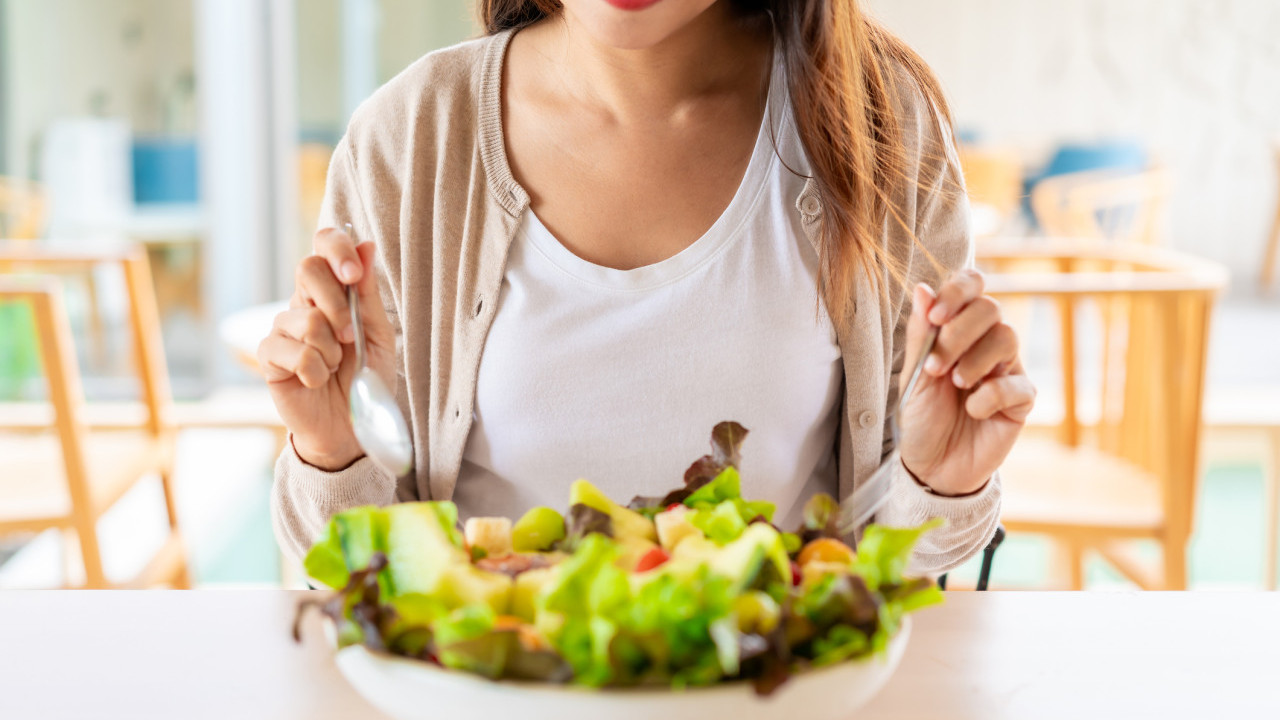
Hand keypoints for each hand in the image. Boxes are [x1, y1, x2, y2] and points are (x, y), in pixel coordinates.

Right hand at [257, 227, 396, 470]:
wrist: (352, 426)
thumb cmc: (366, 379)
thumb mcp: (378, 335)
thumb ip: (368, 294)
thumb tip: (366, 245)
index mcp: (331, 291)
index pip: (323, 245)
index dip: (336, 248)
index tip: (353, 273)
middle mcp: (303, 303)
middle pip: (307, 267)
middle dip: (337, 303)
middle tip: (351, 337)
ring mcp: (282, 328)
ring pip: (306, 318)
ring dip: (331, 349)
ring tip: (335, 366)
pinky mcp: (268, 357)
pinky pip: (293, 351)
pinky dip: (315, 370)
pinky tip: (317, 381)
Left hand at [897, 269, 1034, 495]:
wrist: (933, 466)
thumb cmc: (922, 417)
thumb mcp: (913, 376)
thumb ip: (921, 335)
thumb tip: (923, 289)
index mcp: (958, 329)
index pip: (971, 286)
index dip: (957, 292)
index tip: (936, 316)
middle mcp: (985, 343)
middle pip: (991, 308)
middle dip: (960, 332)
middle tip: (936, 365)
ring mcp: (1006, 369)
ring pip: (1008, 337)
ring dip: (975, 359)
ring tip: (955, 384)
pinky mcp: (1021, 401)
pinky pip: (1018, 384)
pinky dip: (991, 395)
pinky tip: (973, 410)